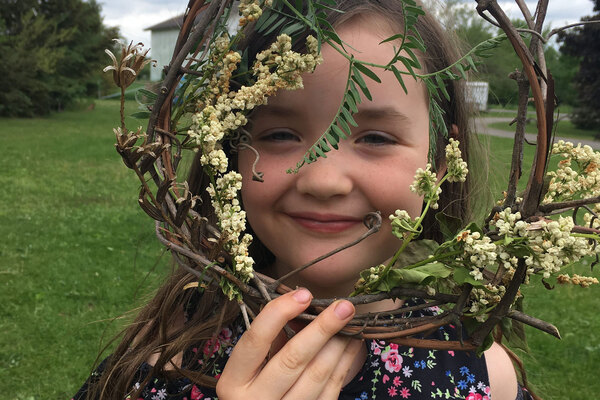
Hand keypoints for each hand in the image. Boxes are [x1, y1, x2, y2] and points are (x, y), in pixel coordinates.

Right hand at [216, 288, 362, 399]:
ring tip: (352, 322)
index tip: (304, 294)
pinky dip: (344, 363)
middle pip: (292, 359)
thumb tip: (303, 307)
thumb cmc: (254, 387)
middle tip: (343, 307)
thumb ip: (271, 340)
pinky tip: (351, 344)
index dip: (279, 313)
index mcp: (233, 381)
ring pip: (317, 375)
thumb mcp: (249, 366)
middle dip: (321, 328)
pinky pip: (331, 389)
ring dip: (338, 345)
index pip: (255, 340)